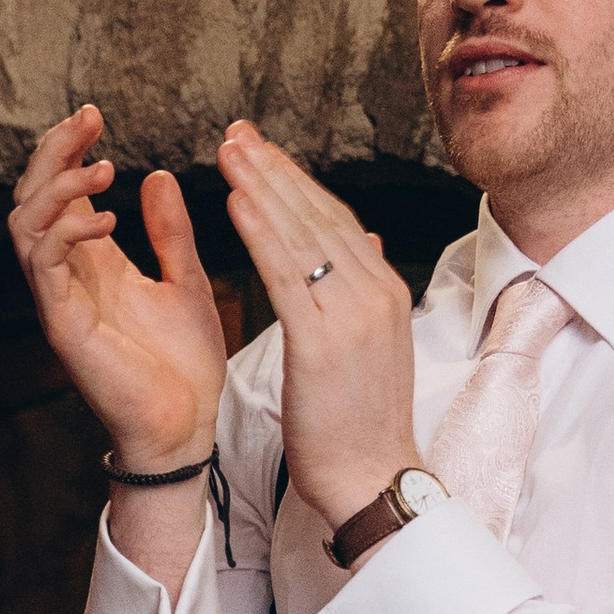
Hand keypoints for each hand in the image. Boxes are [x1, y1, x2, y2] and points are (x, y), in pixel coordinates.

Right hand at [8, 107, 228, 469]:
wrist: (187, 429)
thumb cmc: (185, 367)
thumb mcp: (186, 281)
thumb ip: (170, 232)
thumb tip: (157, 176)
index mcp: (93, 264)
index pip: (61, 194)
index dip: (68, 150)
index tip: (95, 115)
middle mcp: (66, 278)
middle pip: (30, 198)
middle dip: (52, 152)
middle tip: (88, 120)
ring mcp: (59, 301)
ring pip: (24, 225)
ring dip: (56, 186)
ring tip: (101, 165)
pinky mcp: (63, 326)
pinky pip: (43, 265)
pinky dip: (67, 231)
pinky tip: (107, 218)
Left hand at [216, 122, 418, 534]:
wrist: (375, 480)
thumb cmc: (362, 426)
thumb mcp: (375, 349)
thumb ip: (366, 292)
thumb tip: (367, 243)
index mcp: (385, 293)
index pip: (336, 222)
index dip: (296, 183)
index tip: (261, 152)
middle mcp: (374, 293)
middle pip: (318, 216)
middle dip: (274, 170)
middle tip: (236, 134)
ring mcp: (352, 316)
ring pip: (301, 235)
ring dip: (261, 186)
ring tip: (228, 152)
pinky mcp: (321, 343)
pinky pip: (285, 275)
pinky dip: (259, 232)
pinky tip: (233, 203)